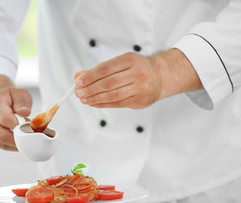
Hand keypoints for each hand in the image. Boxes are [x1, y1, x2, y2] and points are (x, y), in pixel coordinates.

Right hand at [0, 75, 31, 150]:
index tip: (28, 124)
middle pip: (2, 135)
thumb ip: (22, 102)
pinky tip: (20, 139)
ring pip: (2, 143)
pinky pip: (2, 146)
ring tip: (25, 135)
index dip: (19, 125)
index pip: (5, 119)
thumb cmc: (10, 99)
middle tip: (29, 133)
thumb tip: (25, 113)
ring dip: (17, 142)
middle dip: (19, 137)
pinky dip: (13, 145)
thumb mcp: (19, 94)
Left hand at [74, 49, 201, 108]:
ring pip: (113, 95)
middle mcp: (137, 73)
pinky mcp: (139, 101)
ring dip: (95, 98)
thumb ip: (100, 69)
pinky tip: (93, 103)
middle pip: (109, 83)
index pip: (106, 68)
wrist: (161, 76)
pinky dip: (103, 104)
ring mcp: (140, 88)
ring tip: (84, 99)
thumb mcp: (121, 62)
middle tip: (78, 92)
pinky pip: (117, 104)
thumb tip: (79, 76)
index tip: (78, 81)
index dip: (90, 76)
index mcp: (130, 60)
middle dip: (90, 89)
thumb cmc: (137, 68)